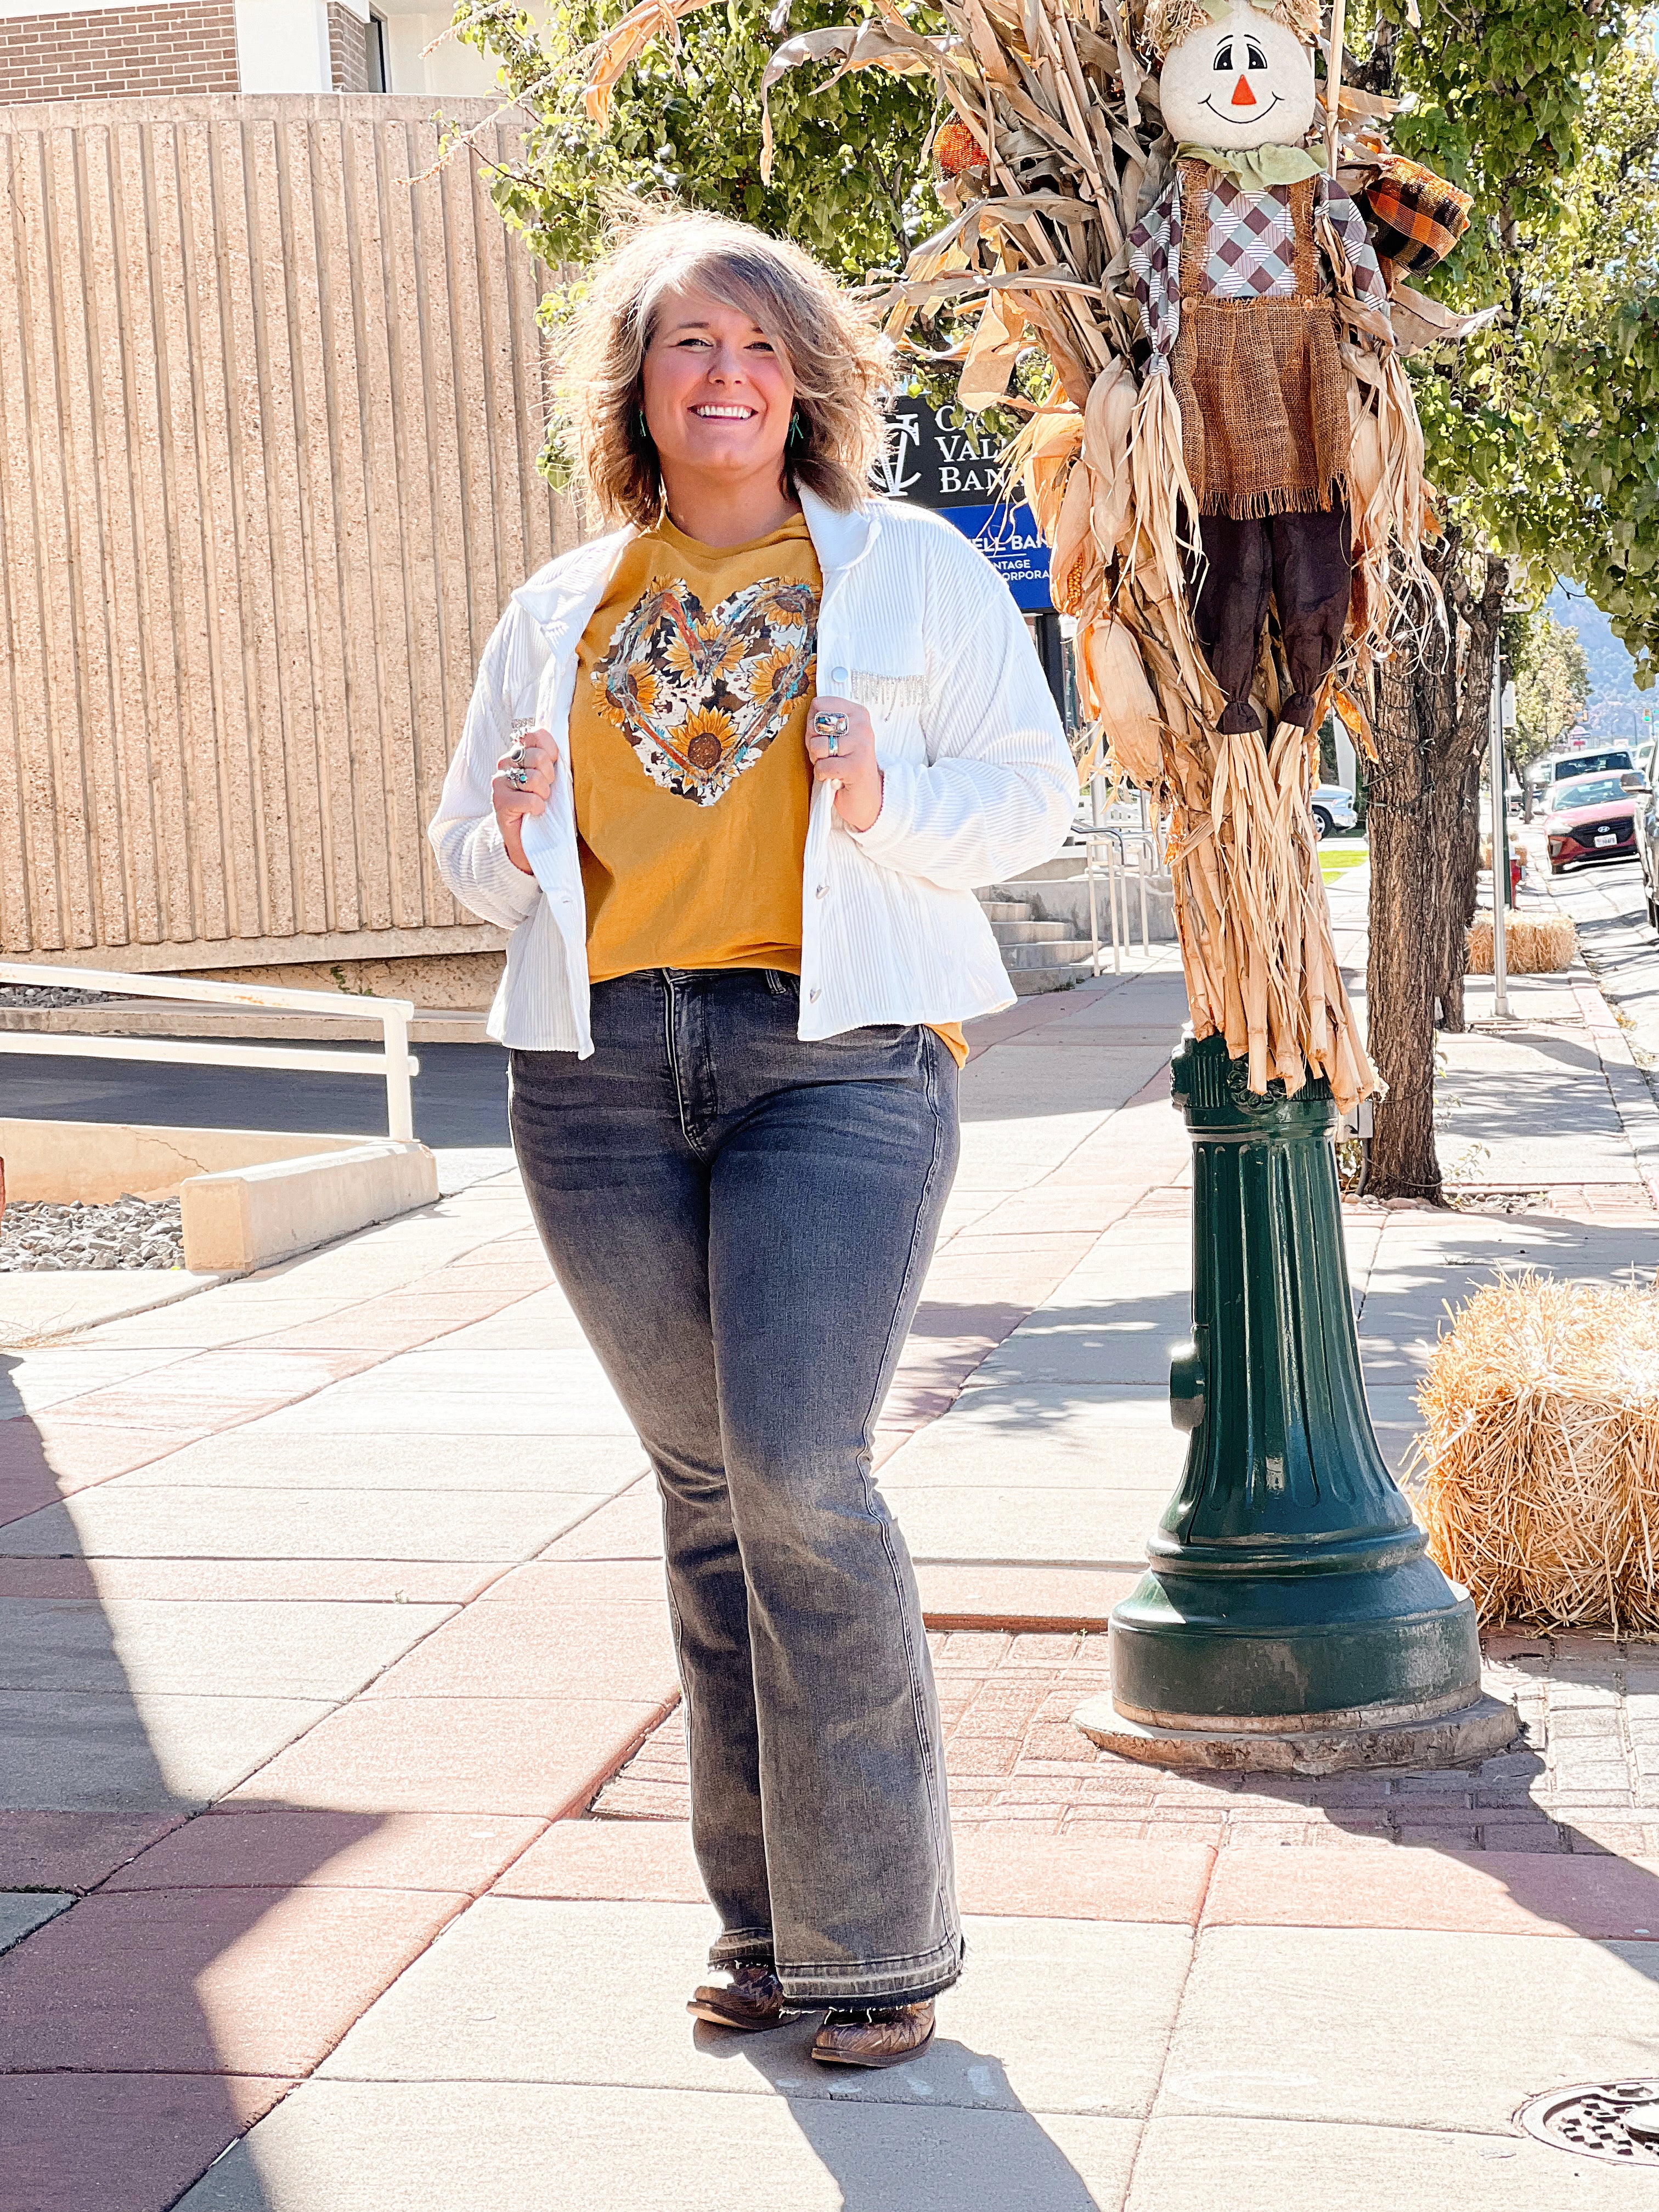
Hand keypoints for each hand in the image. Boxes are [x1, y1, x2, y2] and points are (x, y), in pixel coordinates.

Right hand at [492, 730, 558, 874]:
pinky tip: (534, 813)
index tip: (553, 768)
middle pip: (538, 756)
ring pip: (534, 778)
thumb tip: (569, 747)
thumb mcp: (555, 781)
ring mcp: (500, 781)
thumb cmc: (547, 808)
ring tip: (540, 802)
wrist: (530, 842)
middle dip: (550, 777)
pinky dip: (537, 808)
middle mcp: (506, 763)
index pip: (535, 734)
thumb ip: (555, 762)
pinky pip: (529, 799)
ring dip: (544, 794)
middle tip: (546, 791)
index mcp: (520, 753)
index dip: (550, 750)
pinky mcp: (499, 801)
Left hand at [805, 696, 882, 832]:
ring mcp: (861, 746)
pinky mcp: (856, 767)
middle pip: (815, 724)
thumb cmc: (846, 765)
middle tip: (828, 755)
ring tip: (832, 765)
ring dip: (818, 760)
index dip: (813, 723)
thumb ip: (823, 721)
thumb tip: (810, 714)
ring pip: (817, 746)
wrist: (864, 796)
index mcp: (857, 713)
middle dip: (814, 743)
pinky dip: (823, 775)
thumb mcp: (837, 736)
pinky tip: (835, 777)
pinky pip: (822, 766)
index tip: (825, 737)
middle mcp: (862, 726)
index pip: (819, 704)